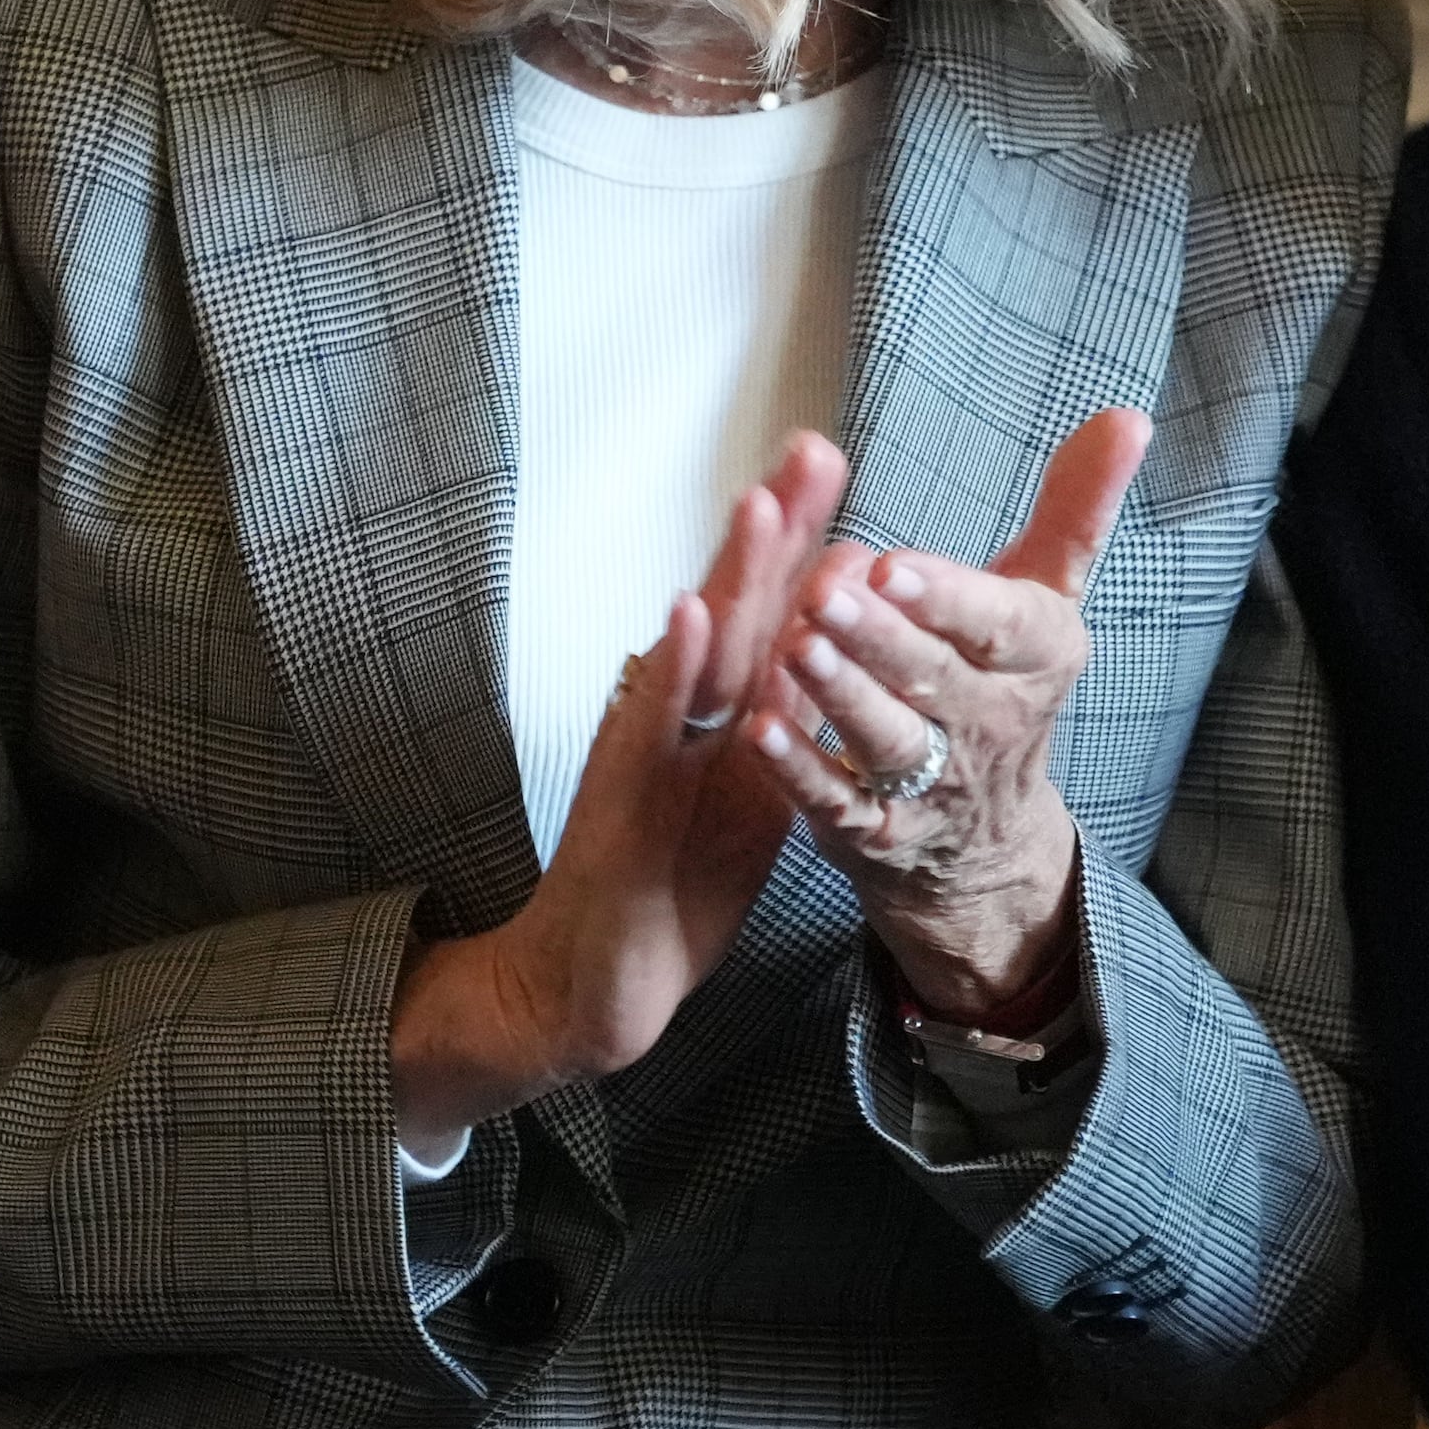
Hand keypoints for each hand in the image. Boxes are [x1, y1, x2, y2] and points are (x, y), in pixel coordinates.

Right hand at [386, 433, 848, 1148]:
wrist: (598, 982)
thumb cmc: (675, 884)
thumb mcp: (755, 794)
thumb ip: (781, 719)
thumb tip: (830, 650)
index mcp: (722, 711)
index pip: (767, 610)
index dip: (801, 538)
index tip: (830, 460)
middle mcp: (681, 713)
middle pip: (736, 604)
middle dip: (777, 527)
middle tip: (812, 446)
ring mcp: (649, 750)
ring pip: (696, 651)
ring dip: (729, 575)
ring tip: (762, 501)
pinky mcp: (623, 799)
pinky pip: (649, 729)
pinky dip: (668, 670)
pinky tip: (685, 616)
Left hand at [744, 408, 1145, 1022]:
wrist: (986, 843)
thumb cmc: (1002, 689)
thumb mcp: (1046, 602)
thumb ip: (1076, 509)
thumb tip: (1128, 416)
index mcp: (1036, 658)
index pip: (999, 624)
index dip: (947, 597)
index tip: (892, 563)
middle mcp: (990, 723)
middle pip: (934, 677)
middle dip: (879, 637)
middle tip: (823, 595)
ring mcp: (934, 786)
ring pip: (887, 738)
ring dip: (840, 696)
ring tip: (795, 650)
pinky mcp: (877, 835)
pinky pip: (838, 804)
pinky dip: (800, 770)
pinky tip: (760, 729)